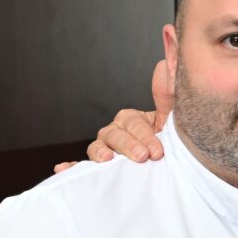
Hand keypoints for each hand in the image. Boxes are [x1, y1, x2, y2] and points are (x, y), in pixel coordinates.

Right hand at [56, 60, 175, 170]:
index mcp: (130, 119)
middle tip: (142, 157)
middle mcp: (115, 133)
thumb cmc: (173, 140)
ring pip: (97, 148)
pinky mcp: (101, 170)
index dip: (145, 136)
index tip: (157, 151)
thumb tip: (163, 67)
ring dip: (99, 153)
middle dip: (128, 145)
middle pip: (114, 135)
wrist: (173, 164)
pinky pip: (82, 167)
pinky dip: (72, 167)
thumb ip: (168, 93)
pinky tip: (63, 168)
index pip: (133, 123)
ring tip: (107, 159)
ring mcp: (107, 151)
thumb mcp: (175, 117)